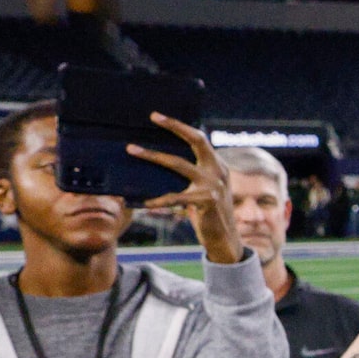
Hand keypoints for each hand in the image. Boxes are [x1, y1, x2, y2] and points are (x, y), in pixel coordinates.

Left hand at [128, 115, 242, 265]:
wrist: (225, 241)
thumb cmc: (209, 214)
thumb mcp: (203, 190)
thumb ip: (191, 176)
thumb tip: (160, 164)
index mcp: (218, 166)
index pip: (200, 139)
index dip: (180, 126)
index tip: (157, 117)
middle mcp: (219, 171)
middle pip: (197, 141)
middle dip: (175, 126)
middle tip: (154, 117)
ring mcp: (214, 185)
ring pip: (178, 164)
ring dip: (153, 155)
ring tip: (132, 149)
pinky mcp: (207, 201)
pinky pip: (175, 197)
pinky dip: (158, 200)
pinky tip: (145, 203)